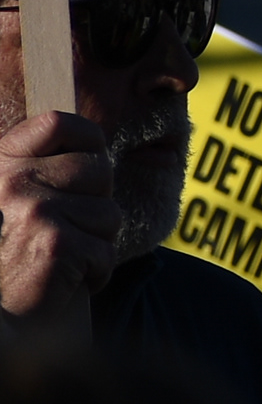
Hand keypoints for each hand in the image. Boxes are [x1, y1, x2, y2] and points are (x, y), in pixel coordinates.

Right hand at [0, 108, 120, 332]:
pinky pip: (106, 251)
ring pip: (109, 214)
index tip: (85, 168)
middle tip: (66, 230)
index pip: (59, 123)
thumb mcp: (14, 196)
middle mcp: (13, 181)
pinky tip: (64, 280)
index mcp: (1, 162)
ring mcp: (34, 211)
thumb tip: (96, 147)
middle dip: (95, 204)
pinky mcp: (56, 244)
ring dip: (95, 242)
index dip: (87, 141)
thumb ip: (44, 168)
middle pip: (99, 170)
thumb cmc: (9, 253)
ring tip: (60, 258)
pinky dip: (95, 272)